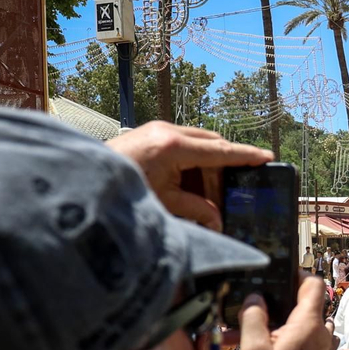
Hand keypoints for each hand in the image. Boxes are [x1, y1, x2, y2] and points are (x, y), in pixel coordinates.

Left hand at [108, 121, 269, 229]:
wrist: (82, 182)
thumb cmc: (120, 193)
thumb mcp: (166, 205)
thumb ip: (197, 210)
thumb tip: (217, 220)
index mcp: (173, 146)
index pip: (221, 150)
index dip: (246, 155)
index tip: (266, 157)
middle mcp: (166, 131)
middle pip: (212, 144)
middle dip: (223, 169)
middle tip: (226, 197)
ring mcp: (156, 129)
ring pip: (198, 144)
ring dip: (205, 169)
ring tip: (201, 199)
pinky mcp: (149, 134)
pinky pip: (181, 145)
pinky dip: (189, 165)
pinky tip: (185, 188)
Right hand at [241, 275, 329, 349]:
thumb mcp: (253, 349)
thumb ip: (252, 317)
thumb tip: (254, 297)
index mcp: (308, 323)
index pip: (313, 283)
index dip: (297, 275)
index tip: (277, 280)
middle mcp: (322, 331)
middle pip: (305, 304)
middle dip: (279, 306)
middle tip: (255, 314)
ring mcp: (324, 346)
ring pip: (304, 323)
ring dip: (282, 326)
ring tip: (257, 338)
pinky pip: (307, 341)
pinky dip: (289, 342)